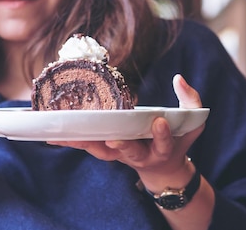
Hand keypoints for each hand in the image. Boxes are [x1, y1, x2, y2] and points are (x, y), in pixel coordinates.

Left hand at [48, 74, 203, 185]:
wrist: (163, 167)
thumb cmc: (178, 140)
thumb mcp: (193, 121)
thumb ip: (191, 100)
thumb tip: (179, 78)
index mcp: (162, 149)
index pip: (163, 143)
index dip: (161, 135)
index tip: (159, 123)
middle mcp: (139, 155)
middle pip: (129, 152)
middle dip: (122, 145)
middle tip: (114, 138)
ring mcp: (120, 154)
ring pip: (102, 150)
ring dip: (85, 143)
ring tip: (66, 134)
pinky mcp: (105, 149)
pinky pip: (87, 145)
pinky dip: (71, 140)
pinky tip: (51, 134)